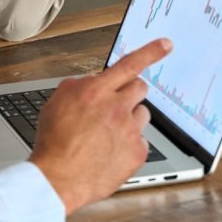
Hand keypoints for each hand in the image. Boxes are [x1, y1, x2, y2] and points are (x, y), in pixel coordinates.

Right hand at [29, 38, 172, 214]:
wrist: (58, 177)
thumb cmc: (54, 141)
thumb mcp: (58, 101)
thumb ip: (81, 85)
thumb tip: (96, 81)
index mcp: (96, 91)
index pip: (129, 64)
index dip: (151, 51)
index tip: (166, 44)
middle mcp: (117, 107)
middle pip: (140, 88)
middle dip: (130, 92)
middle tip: (117, 104)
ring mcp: (130, 131)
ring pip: (142, 114)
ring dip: (129, 119)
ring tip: (108, 133)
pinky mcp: (137, 152)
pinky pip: (141, 140)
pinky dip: (129, 144)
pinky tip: (111, 151)